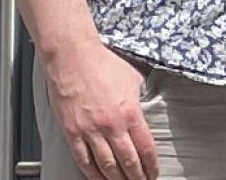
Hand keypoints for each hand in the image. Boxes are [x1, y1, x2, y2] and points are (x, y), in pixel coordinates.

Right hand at [43, 38, 156, 179]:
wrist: (73, 57)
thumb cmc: (102, 64)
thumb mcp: (133, 80)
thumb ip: (139, 100)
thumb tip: (141, 112)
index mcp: (130, 113)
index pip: (145, 148)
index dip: (151, 166)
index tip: (153, 173)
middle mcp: (111, 126)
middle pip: (128, 162)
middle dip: (137, 177)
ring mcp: (90, 131)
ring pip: (107, 166)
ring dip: (117, 179)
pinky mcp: (72, 132)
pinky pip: (83, 160)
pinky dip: (92, 173)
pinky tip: (98, 178)